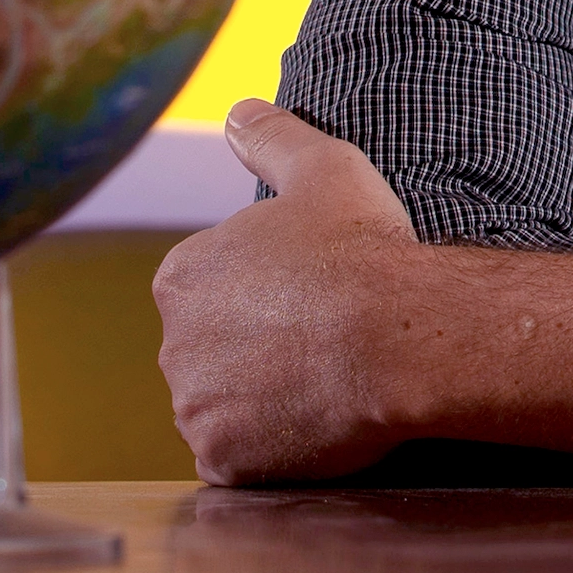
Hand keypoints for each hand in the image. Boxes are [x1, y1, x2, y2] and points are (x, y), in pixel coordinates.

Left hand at [154, 100, 419, 484]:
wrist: (399, 337)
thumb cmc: (362, 247)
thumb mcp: (325, 166)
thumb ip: (272, 136)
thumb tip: (238, 111)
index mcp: (183, 274)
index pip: (213, 281)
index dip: (269, 282)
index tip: (314, 282)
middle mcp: (172, 344)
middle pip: (214, 342)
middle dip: (258, 339)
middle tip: (324, 327)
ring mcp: (195, 408)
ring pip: (227, 399)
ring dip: (264, 391)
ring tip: (327, 371)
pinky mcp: (223, 460)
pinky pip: (242, 452)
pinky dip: (273, 440)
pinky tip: (318, 413)